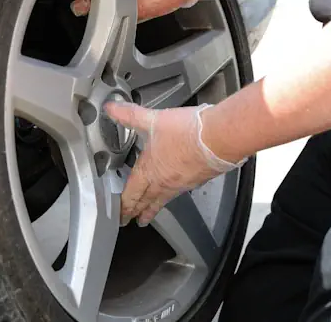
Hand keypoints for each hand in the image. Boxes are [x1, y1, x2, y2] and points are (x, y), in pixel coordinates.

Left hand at [104, 101, 243, 226]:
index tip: (119, 215)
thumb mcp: (153, 119)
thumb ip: (130, 115)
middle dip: (136, 212)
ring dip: (153, 209)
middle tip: (129, 221)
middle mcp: (164, 182)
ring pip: (163, 200)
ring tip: (148, 216)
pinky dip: (172, 196)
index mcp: (149, 170)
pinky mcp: (197, 180)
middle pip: (146, 201)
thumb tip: (111, 108)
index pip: (131, 193)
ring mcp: (181, 183)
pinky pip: (180, 192)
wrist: (219, 138)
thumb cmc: (187, 132)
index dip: (123, 205)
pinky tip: (175, 191)